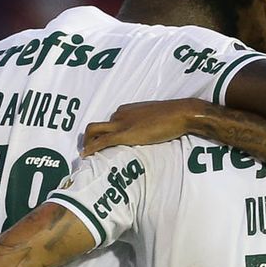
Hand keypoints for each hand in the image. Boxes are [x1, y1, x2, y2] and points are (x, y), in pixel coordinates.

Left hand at [82, 99, 208, 156]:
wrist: (179, 113)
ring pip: (93, 130)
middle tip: (87, 151)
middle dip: (88, 138)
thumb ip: (145, 125)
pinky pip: (102, 141)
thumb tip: (146, 135)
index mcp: (126, 110)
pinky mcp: (125, 134)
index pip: (109, 123)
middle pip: (97, 126)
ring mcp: (121, 124)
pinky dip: (92, 148)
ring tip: (86, 156)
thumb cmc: (172, 116)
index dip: (103, 134)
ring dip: (86, 143)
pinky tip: (87, 156)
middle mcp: (120, 114)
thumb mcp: (154, 118)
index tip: (102, 144)